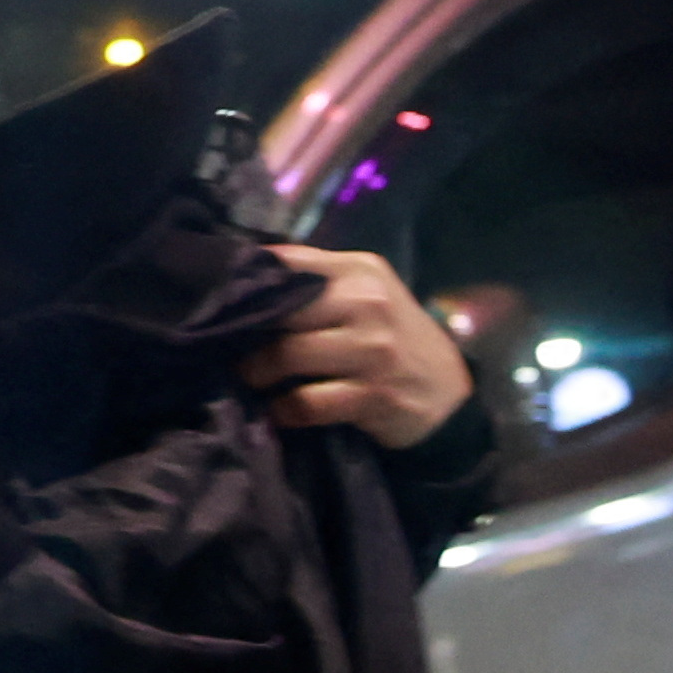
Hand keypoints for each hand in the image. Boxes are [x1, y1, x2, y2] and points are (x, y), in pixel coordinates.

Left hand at [245, 242, 474, 450]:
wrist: (449, 395)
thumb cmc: (396, 341)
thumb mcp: (370, 296)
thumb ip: (321, 282)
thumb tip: (252, 275)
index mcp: (362, 271)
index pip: (291, 261)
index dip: (251, 279)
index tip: (224, 297)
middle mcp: (368, 304)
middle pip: (283, 310)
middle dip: (248, 332)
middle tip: (230, 346)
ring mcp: (372, 351)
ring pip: (289, 355)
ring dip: (258, 372)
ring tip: (249, 378)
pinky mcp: (372, 397)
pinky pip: (307, 403)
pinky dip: (283, 410)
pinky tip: (278, 411)